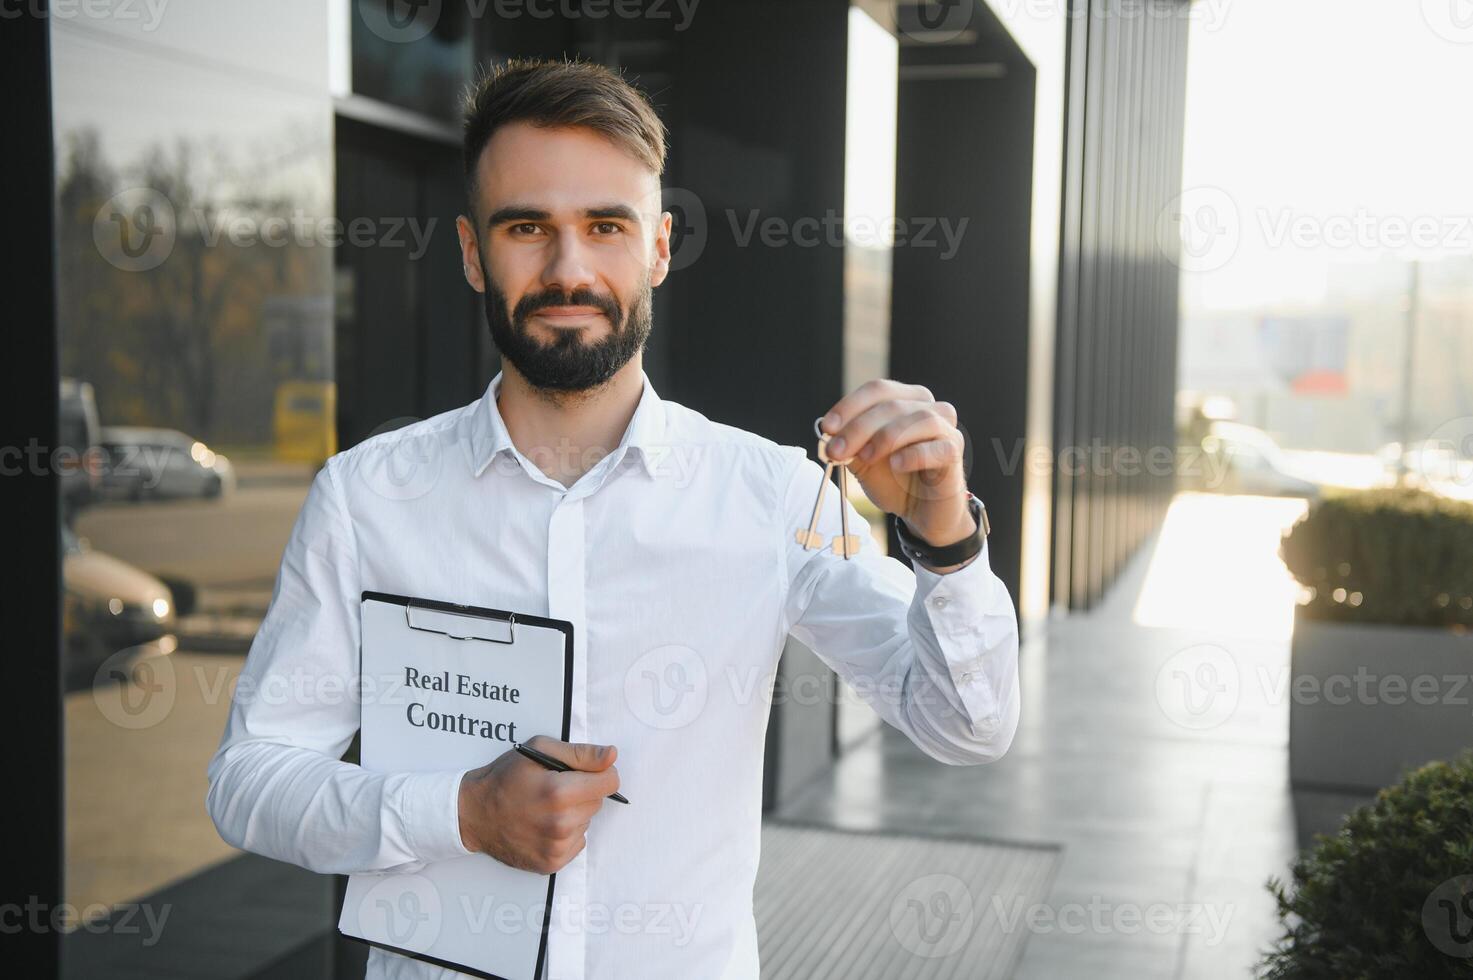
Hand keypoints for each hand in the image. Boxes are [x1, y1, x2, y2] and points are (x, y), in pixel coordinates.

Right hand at [457, 735, 619, 873]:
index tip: (583, 772)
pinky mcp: (551, 864)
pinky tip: (543, 825)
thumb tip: (612, 756)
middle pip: (598, 802)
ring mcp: (556, 847)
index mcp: (559, 793)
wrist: (474, 814)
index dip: (600, 773)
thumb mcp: (539, 750)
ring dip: (574, 813)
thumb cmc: (505, 778)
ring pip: (587, 822)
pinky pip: (577, 843)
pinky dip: (566, 833)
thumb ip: (581, 753)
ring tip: (545, 808)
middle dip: (583, 792)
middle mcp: (561, 824)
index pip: (610, 782)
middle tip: (553, 789)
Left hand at [819, 379, 974, 547]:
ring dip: (885, 437)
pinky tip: (896, 465)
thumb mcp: (862, 461)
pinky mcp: (954, 452)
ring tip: (865, 458)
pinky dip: (914, 454)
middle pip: (892, 404)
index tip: (827, 427)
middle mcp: (929, 407)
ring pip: (918, 419)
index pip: (877, 390)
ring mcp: (946, 428)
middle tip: (836, 451)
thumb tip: (827, 433)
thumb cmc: (894, 481)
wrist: (921, 513)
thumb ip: (847, 444)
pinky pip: (937, 447)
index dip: (849, 406)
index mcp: (906, 400)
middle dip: (858, 428)